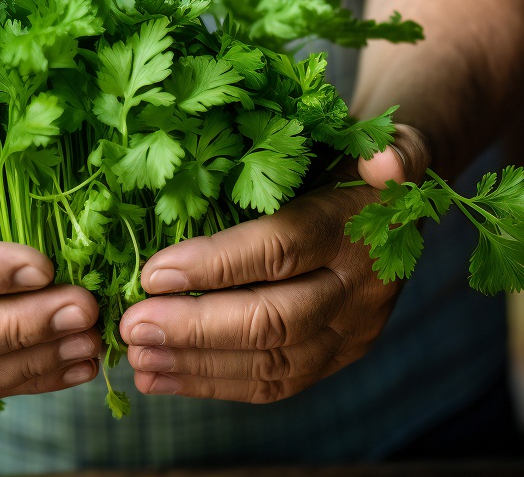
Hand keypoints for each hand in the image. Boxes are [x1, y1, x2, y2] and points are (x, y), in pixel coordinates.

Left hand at [119, 126, 429, 401]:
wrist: (392, 203)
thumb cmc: (356, 159)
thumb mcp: (373, 138)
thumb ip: (384, 145)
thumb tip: (387, 161)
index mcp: (359, 228)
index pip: (282, 251)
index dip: (215, 265)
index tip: (151, 272)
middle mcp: (360, 290)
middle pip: (275, 320)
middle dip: (196, 328)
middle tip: (131, 325)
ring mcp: (349, 334)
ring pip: (270, 363)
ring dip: (195, 364)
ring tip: (136, 356)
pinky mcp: (330, 361)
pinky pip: (271, 385)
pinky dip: (210, 384)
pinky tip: (159, 377)